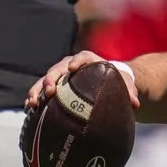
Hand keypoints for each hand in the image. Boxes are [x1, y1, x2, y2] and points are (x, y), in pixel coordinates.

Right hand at [25, 50, 139, 109]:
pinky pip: (42, 90)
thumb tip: (136, 103)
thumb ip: (129, 91)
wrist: (106, 82)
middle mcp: (71, 65)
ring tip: (33, 102)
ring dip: (38, 90)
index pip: (82, 57)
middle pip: (58, 69)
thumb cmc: (115, 80)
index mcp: (89, 60)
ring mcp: (61, 76)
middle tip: (50, 90)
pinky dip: (36, 97)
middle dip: (52, 78)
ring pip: (45, 80)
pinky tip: (30, 109)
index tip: (72, 68)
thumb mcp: (124, 83)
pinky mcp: (55, 87)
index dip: (77, 62)